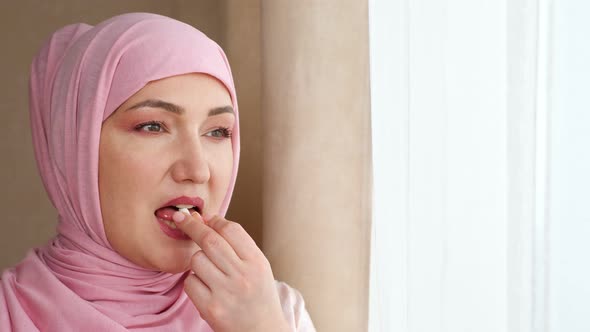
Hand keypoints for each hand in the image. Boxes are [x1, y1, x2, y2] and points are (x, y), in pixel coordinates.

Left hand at [172, 211, 289, 331]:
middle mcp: (243, 275)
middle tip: (182, 218)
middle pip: (209, 240)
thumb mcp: (259, 267)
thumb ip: (237, 245)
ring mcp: (226, 292)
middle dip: (192, 225)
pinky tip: (205, 286)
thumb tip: (207, 221)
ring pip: (196, 260)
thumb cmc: (258, 297)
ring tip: (208, 269)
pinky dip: (193, 281)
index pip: (231, 229)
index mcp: (257, 262)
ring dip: (196, 260)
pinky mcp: (211, 308)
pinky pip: (190, 282)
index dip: (214, 220)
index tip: (204, 217)